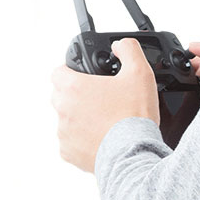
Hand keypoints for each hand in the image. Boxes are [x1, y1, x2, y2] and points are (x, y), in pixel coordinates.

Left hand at [49, 38, 160, 173]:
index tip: (88, 78)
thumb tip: (120, 45)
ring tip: (106, 123)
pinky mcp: (69, 153)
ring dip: (81, 119)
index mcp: (72, 87)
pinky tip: (103, 139)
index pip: (59, 72)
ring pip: (67, 120)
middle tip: (103, 100)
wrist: (133, 154)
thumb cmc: (134, 116)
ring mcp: (64, 132)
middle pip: (62, 96)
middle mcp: (63, 109)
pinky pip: (71, 143)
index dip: (73, 72)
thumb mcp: (140, 74)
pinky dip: (83, 141)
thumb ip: (129, 51)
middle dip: (79, 96)